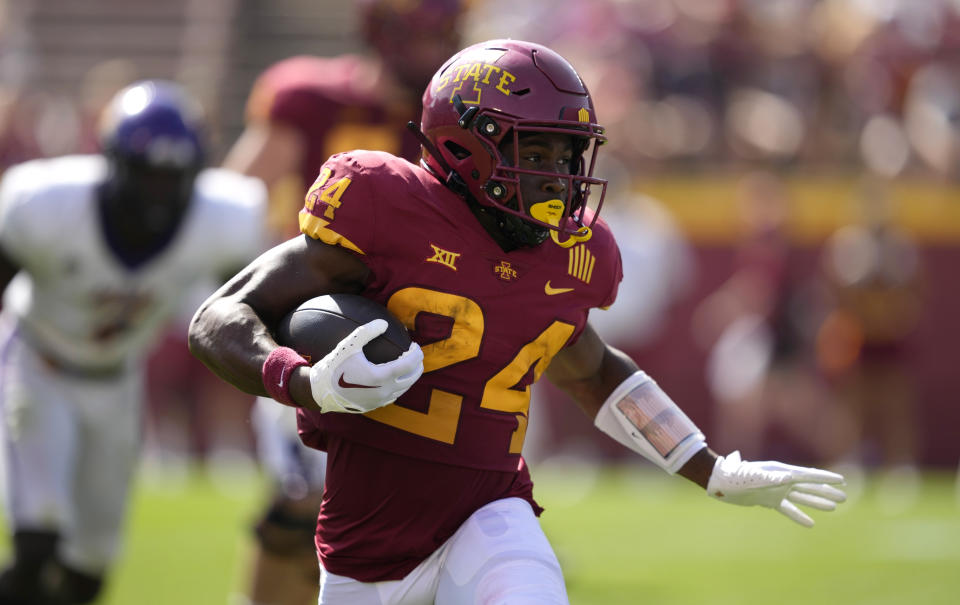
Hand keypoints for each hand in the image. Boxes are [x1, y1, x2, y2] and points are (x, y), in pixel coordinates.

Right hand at [309, 319, 423, 413]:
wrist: (320, 392)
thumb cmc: (334, 366)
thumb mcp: (349, 345)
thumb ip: (367, 332)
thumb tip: (384, 323)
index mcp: (381, 377)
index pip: (409, 364)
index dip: (417, 353)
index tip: (415, 345)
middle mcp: (384, 391)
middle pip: (412, 378)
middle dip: (418, 365)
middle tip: (416, 355)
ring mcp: (380, 401)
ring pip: (404, 389)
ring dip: (409, 376)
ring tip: (407, 364)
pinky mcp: (374, 406)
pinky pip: (393, 396)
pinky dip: (399, 385)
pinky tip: (394, 378)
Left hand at [707, 451, 846, 526]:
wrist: (720, 482)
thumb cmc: (736, 476)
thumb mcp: (754, 477)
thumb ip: (772, 478)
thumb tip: (790, 477)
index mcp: (781, 471)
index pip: (808, 475)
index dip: (825, 478)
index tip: (842, 480)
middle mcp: (781, 479)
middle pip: (809, 486)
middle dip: (826, 491)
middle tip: (845, 496)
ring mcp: (776, 490)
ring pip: (802, 497)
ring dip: (817, 502)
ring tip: (834, 507)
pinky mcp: (768, 500)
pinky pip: (788, 509)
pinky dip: (799, 516)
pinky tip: (811, 524)